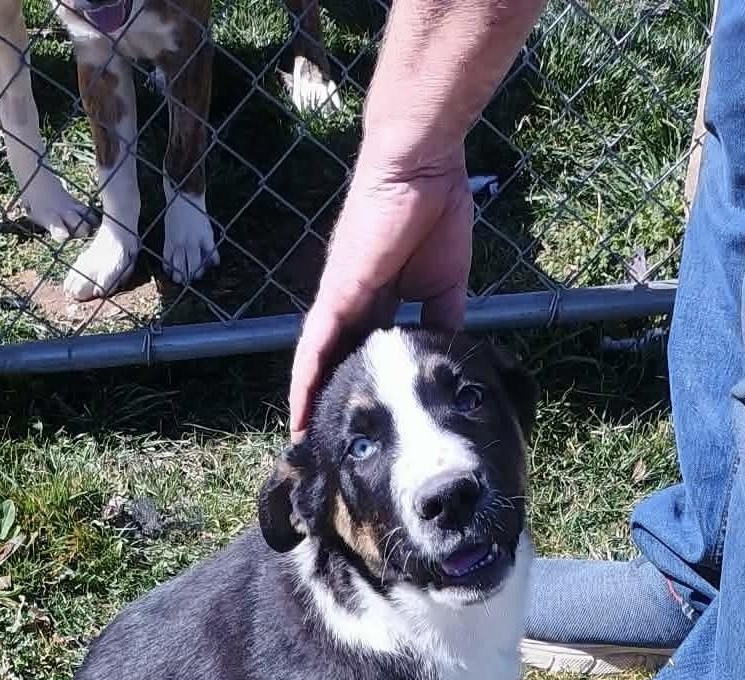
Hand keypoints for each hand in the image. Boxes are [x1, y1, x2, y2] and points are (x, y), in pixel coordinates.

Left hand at [289, 149, 473, 435]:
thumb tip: (445, 359)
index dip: (361, 387)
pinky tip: (299, 412)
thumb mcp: (445, 287)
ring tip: (306, 441)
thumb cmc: (436, 213)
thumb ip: (440, 323)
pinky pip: (313, 347)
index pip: (364, 355)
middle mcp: (352, 305)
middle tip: (326, 443)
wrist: (422, 171)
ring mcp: (339, 301)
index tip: (363, 422)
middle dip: (330, 401)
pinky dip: (304, 380)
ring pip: (317, 362)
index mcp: (380, 302)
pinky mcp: (335, 296)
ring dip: (309, 401)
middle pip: (335, 363)